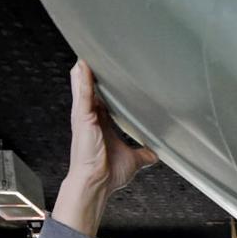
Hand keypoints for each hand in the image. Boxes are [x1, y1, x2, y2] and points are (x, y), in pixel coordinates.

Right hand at [51, 60, 157, 235]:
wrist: (96, 184)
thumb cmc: (108, 174)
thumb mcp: (132, 161)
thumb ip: (142, 155)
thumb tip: (154, 156)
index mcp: (99, 125)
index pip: (101, 101)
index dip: (105, 89)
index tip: (112, 76)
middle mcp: (89, 119)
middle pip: (90, 91)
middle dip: (93, 75)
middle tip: (97, 57)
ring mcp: (84, 117)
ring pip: (83, 88)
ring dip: (84, 72)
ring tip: (86, 53)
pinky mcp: (82, 117)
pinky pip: (83, 93)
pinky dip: (83, 79)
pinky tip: (83, 65)